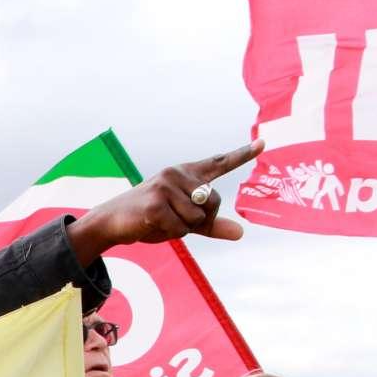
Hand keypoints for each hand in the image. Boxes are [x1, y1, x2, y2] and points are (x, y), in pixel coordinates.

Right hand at [67, 139, 263, 259]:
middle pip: (214, 202)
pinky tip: (152, 225)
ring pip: (197, 218)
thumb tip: (241, 233)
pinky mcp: (156, 203)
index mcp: (185, 174)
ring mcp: (166, 186)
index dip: (243, 154)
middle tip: (172, 219)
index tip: (263, 143)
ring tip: (160, 221)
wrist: (112, 221)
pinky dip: (169, 234)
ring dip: (181, 229)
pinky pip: (181, 228)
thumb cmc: (149, 219)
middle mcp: (177, 174)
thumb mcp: (183, 221)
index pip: (219, 163)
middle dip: (198, 220)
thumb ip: (211, 225)